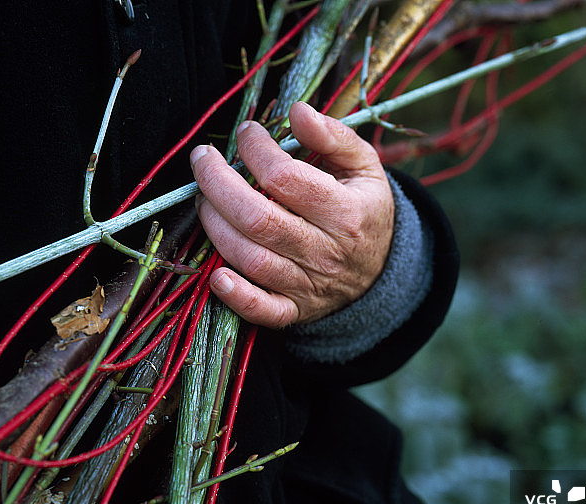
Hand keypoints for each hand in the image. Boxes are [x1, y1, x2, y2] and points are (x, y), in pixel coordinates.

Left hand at [189, 101, 393, 327]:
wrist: (382, 269)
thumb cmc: (364, 208)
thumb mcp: (365, 166)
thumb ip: (334, 136)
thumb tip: (297, 110)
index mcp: (346, 212)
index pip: (286, 178)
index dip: (255, 149)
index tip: (245, 132)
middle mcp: (325, 251)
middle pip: (258, 219)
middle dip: (218, 183)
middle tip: (203, 158)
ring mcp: (308, 284)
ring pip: (251, 258)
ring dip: (215, 226)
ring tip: (204, 199)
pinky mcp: (294, 309)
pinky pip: (262, 310)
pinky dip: (236, 297)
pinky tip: (216, 276)